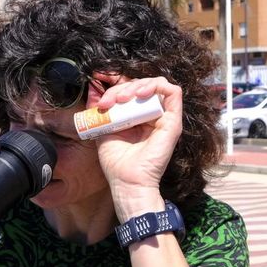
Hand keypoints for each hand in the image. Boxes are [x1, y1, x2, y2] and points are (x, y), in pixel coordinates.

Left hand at [88, 75, 182, 215]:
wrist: (127, 181)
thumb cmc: (116, 162)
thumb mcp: (104, 129)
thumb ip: (101, 110)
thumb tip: (93, 91)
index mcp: (137, 117)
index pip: (131, 90)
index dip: (117, 86)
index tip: (102, 97)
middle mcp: (152, 115)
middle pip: (141, 85)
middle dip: (122, 87)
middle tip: (110, 101)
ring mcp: (164, 117)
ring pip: (156, 84)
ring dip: (137, 85)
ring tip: (123, 98)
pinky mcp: (173, 121)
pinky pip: (173, 91)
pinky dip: (155, 86)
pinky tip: (139, 95)